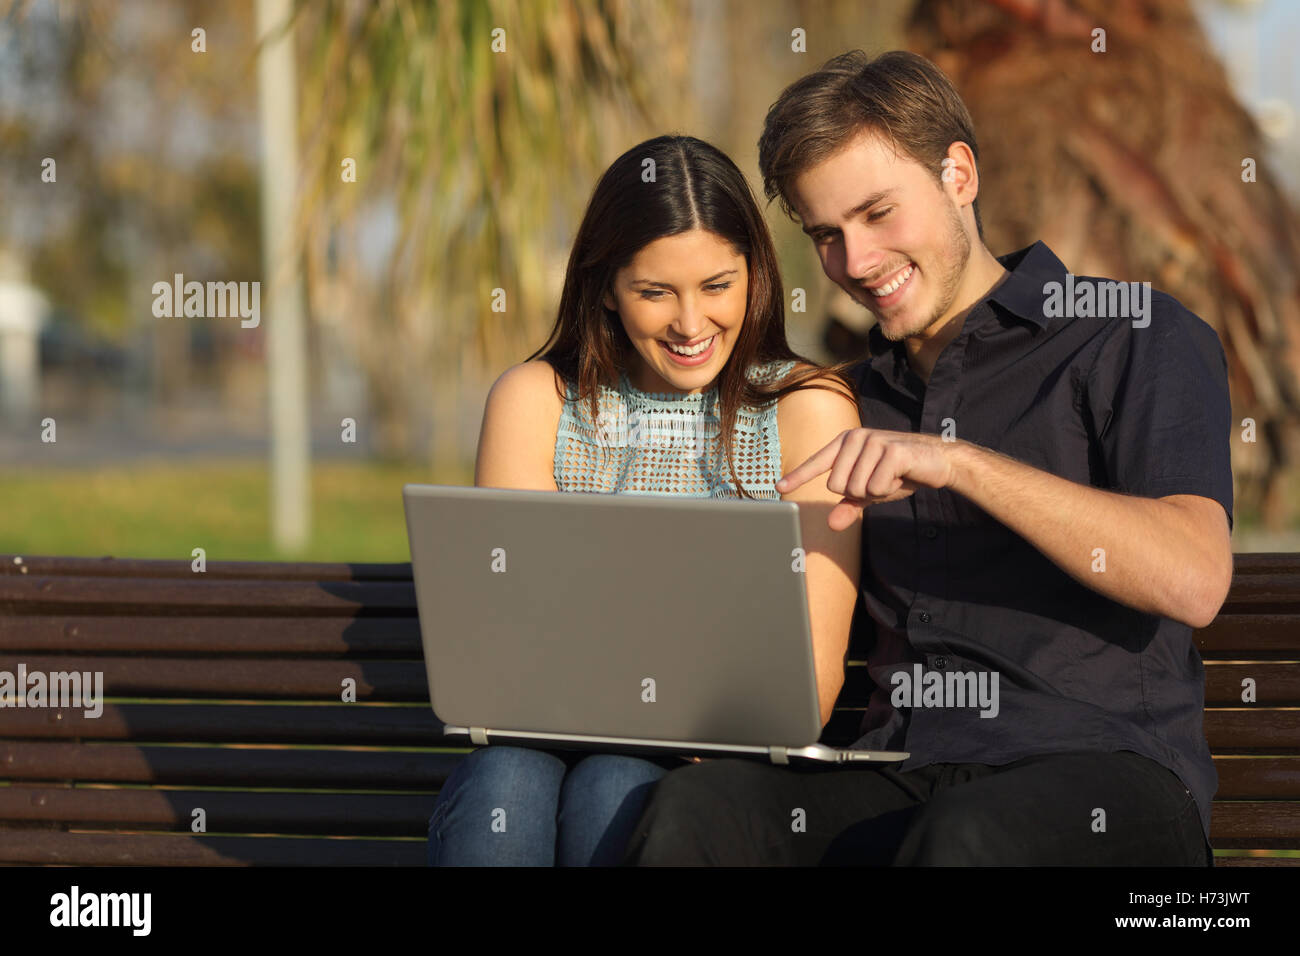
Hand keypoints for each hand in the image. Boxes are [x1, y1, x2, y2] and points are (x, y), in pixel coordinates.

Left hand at [775, 428, 958, 529]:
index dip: (798, 477)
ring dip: (877, 492)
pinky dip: (889, 490)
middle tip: (880, 481)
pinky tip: (901, 476)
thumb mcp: (871, 492)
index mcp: (846, 443)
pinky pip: (876, 487)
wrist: (937, 462)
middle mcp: (856, 438)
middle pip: (837, 486)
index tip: (780, 488)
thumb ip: (850, 505)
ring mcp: (873, 441)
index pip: (817, 463)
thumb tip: (831, 524)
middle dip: (860, 493)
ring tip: (891, 477)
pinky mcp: (892, 450)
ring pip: (856, 488)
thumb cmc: (899, 474)